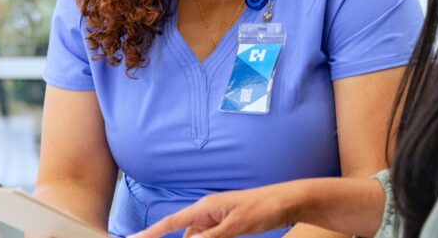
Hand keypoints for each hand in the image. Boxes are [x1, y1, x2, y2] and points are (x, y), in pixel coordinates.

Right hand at [131, 184, 299, 237]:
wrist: (287, 203)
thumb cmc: (263, 208)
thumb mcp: (237, 226)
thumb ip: (212, 237)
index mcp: (206, 208)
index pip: (171, 222)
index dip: (151, 232)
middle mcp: (207, 213)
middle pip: (185, 235)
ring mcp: (217, 220)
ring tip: (229, 235)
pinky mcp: (227, 227)